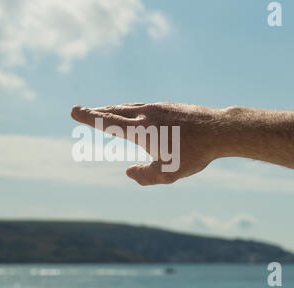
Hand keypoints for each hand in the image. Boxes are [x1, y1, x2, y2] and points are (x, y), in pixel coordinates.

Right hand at [71, 102, 225, 184]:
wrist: (219, 130)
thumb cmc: (194, 153)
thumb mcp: (168, 173)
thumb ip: (144, 176)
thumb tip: (128, 172)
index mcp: (140, 130)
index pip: (108, 122)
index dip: (89, 117)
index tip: (74, 110)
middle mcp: (145, 114)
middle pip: (115, 111)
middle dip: (97, 112)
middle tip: (83, 111)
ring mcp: (157, 107)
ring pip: (128, 107)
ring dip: (113, 109)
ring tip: (105, 111)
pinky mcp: (168, 105)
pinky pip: (141, 106)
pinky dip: (129, 109)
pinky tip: (133, 112)